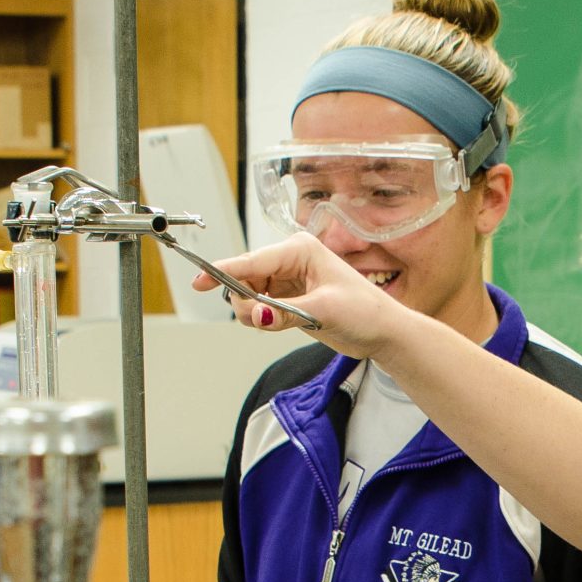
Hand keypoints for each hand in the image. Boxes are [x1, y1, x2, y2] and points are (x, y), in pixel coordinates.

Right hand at [191, 234, 414, 358]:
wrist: (382, 331)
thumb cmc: (364, 311)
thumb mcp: (324, 311)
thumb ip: (286, 314)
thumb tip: (256, 314)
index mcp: (299, 250)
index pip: (252, 261)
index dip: (224, 271)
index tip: (198, 281)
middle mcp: (289, 260)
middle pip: (244, 278)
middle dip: (245, 301)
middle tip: (262, 320)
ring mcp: (287, 280)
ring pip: (249, 295)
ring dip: (254, 312)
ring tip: (280, 323)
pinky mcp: (288, 299)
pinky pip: (260, 307)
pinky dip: (262, 318)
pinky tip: (280, 323)